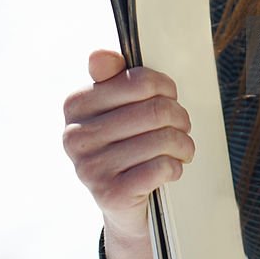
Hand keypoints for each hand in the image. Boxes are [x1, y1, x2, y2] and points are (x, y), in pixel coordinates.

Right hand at [63, 49, 194, 258]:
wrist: (123, 204)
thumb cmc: (125, 142)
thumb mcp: (118, 106)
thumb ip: (112, 76)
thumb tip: (100, 55)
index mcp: (76, 105)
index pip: (139, 81)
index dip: (166, 88)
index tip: (170, 97)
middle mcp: (76, 136)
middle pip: (155, 111)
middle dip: (179, 117)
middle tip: (183, 125)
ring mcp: (90, 168)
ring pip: (162, 139)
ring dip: (183, 144)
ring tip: (182, 148)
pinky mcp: (110, 194)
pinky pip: (161, 168)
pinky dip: (176, 167)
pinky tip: (172, 168)